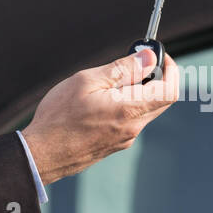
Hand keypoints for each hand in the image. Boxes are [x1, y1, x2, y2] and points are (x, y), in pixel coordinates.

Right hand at [21, 47, 179, 185]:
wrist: (41, 154)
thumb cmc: (59, 117)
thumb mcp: (88, 81)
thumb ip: (123, 68)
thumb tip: (149, 57)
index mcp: (129, 110)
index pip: (170, 90)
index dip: (171, 70)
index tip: (159, 57)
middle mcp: (133, 127)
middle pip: (161, 100)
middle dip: (155, 78)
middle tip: (134, 63)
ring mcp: (125, 138)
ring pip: (145, 110)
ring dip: (137, 92)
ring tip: (108, 82)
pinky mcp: (115, 144)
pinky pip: (130, 120)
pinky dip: (126, 105)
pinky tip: (100, 101)